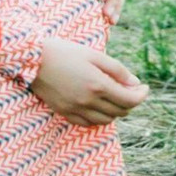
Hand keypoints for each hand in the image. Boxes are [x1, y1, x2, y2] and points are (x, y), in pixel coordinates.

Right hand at [28, 36, 148, 126]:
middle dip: (130, 101)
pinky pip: (89, 124)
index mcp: (98, 85)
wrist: (32, 60)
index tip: (144, 87)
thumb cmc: (64, 52)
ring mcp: (76, 110)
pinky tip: (99, 106)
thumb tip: (135, 83)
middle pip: (120, 111)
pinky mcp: (65, 113)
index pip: (130, 100)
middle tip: (131, 90)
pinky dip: (99, 118)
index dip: (142, 95)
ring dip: (116, 111)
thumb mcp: (94, 55)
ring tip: (115, 97)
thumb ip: (117, 70)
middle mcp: (88, 101)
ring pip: (106, 120)